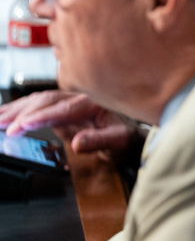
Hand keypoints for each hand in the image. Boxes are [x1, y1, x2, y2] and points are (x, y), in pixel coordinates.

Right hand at [0, 90, 142, 160]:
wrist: (135, 134)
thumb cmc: (129, 137)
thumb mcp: (120, 142)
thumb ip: (100, 141)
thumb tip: (77, 143)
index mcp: (93, 103)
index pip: (62, 109)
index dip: (40, 117)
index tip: (21, 126)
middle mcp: (80, 97)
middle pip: (46, 101)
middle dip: (22, 112)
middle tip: (2, 125)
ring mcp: (70, 100)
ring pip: (39, 100)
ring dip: (17, 109)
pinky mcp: (63, 106)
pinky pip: (39, 104)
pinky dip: (21, 108)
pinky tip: (7, 113)